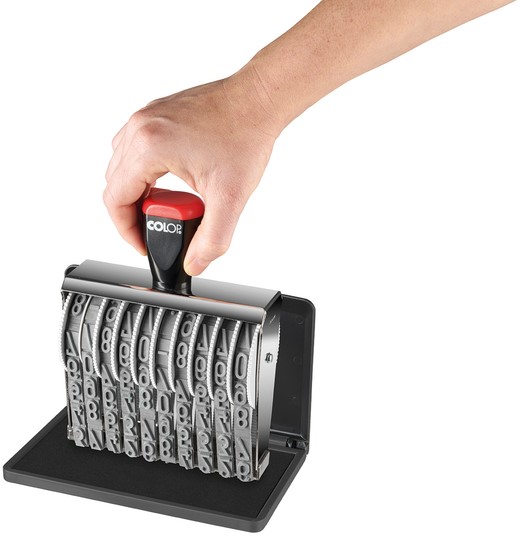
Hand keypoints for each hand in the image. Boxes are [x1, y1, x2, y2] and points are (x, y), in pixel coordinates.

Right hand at [104, 70, 280, 274]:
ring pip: (121, 166)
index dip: (126, 230)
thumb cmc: (245, 137)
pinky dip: (143, 173)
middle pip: (115, 184)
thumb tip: (194, 263)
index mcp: (148, 147)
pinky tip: (168, 183)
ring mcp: (145, 117)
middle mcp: (139, 128)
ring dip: (137, 193)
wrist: (259, 101)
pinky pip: (133, 149)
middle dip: (133, 214)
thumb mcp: (229, 198)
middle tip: (158, 228)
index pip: (115, 199)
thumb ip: (211, 240)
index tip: (144, 244)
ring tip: (165, 208)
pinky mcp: (155, 114)